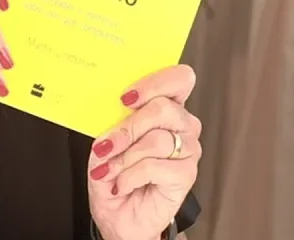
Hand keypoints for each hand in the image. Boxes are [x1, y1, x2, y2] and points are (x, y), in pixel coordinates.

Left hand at [87, 65, 201, 239]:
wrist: (117, 213)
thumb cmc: (113, 173)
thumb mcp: (104, 141)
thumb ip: (113, 120)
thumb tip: (115, 106)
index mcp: (164, 107)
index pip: (179, 79)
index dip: (155, 83)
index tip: (126, 98)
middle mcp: (181, 124)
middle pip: (164, 108)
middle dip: (128, 128)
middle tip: (107, 145)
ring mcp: (188, 149)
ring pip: (157, 139)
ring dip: (125, 156)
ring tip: (111, 169)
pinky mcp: (187, 174)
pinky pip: (155, 166)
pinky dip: (130, 176)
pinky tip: (123, 184)